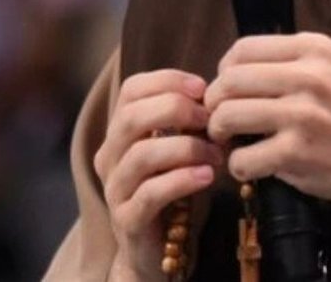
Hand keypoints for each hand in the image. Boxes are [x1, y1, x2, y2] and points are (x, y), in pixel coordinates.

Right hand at [94, 69, 224, 280]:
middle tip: (210, 119)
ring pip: (142, 155)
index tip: (202, 87)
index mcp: (121, 132)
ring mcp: (115, 189)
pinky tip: (207, 176)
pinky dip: (182, 179)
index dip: (167, 80)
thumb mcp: (184, 150)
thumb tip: (220, 95)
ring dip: (186, 148)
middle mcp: (111, 156)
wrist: (162, 249)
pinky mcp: (128, 219)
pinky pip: (150, 193)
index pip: (132, 89)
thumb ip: (191, 123)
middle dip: (176, 109)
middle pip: (132, 117)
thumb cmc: (176, 191)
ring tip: (217, 154)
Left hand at [205, 33, 330, 245]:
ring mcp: (303, 114)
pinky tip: (256, 168)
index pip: (242, 48)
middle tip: (224, 122)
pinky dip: (240, 168)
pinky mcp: (297, 152)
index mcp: (315, 47)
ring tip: (235, 143)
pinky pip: (242, 158)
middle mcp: (309, 75)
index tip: (231, 92)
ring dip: (221, 134)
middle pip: (228, 80)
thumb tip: (230, 74)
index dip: (224, 72)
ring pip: (227, 116)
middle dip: (215, 105)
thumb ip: (289, 66)